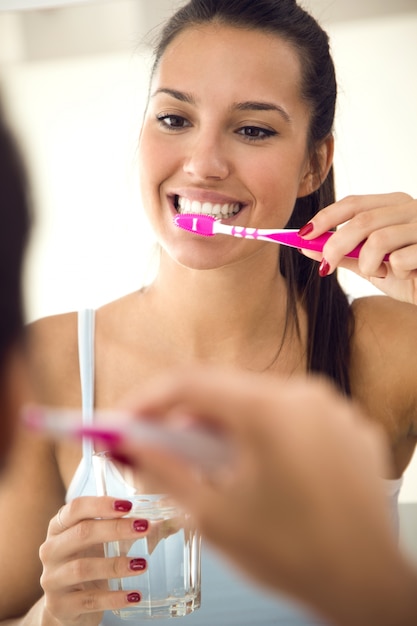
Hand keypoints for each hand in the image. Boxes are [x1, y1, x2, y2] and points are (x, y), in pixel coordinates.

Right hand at [39, 496, 148, 624]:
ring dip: (116, 565)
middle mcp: (51, 549)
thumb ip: (133, 528)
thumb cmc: (89, 560)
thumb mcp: (103, 541)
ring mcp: (53, 579)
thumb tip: (174, 520)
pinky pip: (89, 600)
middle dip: (116, 529)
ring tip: (143, 564)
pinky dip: (114, 597)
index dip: (101, 504)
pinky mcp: (61, 606)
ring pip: (83, 568)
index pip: (76, 508)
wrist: (67, 605)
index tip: (128, 505)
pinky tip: (135, 594)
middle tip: (145, 527)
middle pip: (82, 533)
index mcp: (60, 526)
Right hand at [113, 365, 412, 625]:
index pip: (189, 384)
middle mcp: (304, 395)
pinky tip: (258, 468)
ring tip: (210, 466)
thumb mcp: (213, 515)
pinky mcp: (349, 426)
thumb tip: (129, 445)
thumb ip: (164, 470)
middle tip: (158, 447)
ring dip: (226, 428)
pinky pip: (295, 417)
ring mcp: (332, 408)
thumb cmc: (294, 555)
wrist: (368, 585)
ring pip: (259, 402)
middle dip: (186, 419)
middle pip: (225, 391)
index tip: (123, 422)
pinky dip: (267, 434)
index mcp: (268, 410)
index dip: (147, 401)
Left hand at [298, 192, 416, 303]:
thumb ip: (343, 254)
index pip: (355, 203)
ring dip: (369, 264)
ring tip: (378, 273)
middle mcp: (412, 208)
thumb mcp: (371, 265)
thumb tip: (306, 246)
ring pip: (379, 239)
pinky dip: (395, 272)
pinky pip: (401, 259)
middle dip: (336, 245)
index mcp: (394, 205)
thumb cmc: (411, 276)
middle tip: (325, 267)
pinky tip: (406, 275)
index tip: (303, 235)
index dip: (326, 217)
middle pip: (362, 220)